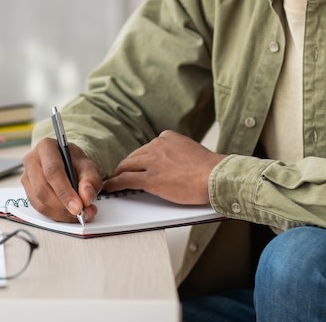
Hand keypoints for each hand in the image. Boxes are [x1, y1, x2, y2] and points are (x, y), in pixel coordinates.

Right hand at [21, 138, 102, 222]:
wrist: (68, 164)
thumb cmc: (75, 163)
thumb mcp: (88, 167)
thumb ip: (90, 181)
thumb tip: (86, 198)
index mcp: (46, 147)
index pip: (52, 171)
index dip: (64, 192)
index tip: (78, 207)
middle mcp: (32, 160)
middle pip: (42, 188)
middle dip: (62, 205)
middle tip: (80, 213)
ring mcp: (26, 177)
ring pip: (39, 201)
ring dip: (60, 212)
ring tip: (79, 214)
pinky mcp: (27, 191)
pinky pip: (38, 208)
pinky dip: (55, 214)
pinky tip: (68, 214)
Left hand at [102, 130, 225, 204]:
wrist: (215, 176)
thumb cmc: (210, 169)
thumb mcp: (191, 150)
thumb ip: (178, 152)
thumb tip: (172, 163)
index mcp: (167, 137)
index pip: (147, 147)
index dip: (141, 158)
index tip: (138, 164)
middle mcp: (157, 145)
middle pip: (134, 156)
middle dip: (127, 166)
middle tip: (121, 173)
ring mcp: (152, 162)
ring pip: (127, 166)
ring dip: (119, 174)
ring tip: (113, 181)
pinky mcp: (150, 179)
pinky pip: (126, 180)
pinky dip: (115, 183)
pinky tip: (111, 187)